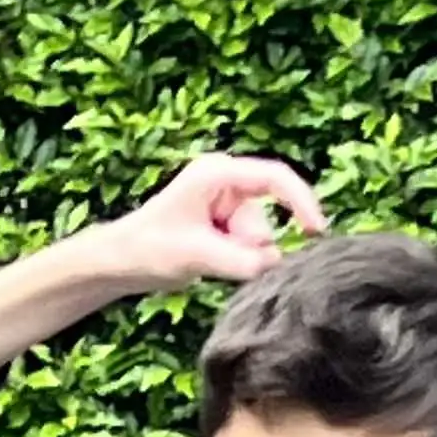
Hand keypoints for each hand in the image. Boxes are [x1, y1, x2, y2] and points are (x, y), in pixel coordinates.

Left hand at [99, 152, 325, 290]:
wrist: (120, 263)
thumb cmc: (148, 248)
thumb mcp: (195, 255)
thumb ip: (239, 260)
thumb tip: (276, 263)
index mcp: (217, 174)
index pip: (275, 178)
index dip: (301, 201)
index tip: (316, 230)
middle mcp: (226, 183)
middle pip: (266, 217)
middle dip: (251, 246)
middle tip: (218, 261)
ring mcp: (226, 206)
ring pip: (258, 238)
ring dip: (240, 257)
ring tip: (204, 261)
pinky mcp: (225, 227)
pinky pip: (248, 248)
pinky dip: (236, 260)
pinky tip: (208, 263)